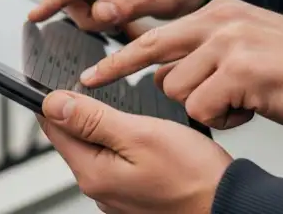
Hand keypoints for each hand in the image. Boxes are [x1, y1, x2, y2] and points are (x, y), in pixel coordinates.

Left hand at [39, 91, 230, 213]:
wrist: (228, 204)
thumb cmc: (194, 175)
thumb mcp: (140, 134)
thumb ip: (93, 119)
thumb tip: (53, 103)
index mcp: (93, 173)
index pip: (54, 127)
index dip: (57, 98)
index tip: (66, 79)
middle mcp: (100, 189)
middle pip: (75, 138)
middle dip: (84, 112)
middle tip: (107, 92)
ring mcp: (117, 195)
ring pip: (98, 149)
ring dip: (106, 127)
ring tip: (129, 113)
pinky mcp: (135, 195)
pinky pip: (118, 163)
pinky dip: (125, 145)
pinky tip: (144, 137)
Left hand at [80, 0, 282, 134]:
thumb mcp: (248, 45)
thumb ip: (208, 48)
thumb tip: (166, 68)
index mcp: (219, 13)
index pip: (157, 34)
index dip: (123, 57)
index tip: (93, 72)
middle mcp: (221, 20)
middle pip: (151, 49)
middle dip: (118, 69)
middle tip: (92, 82)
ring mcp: (231, 42)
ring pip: (177, 88)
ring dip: (203, 106)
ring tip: (238, 101)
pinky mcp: (243, 68)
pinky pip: (204, 107)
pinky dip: (225, 119)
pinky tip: (251, 108)